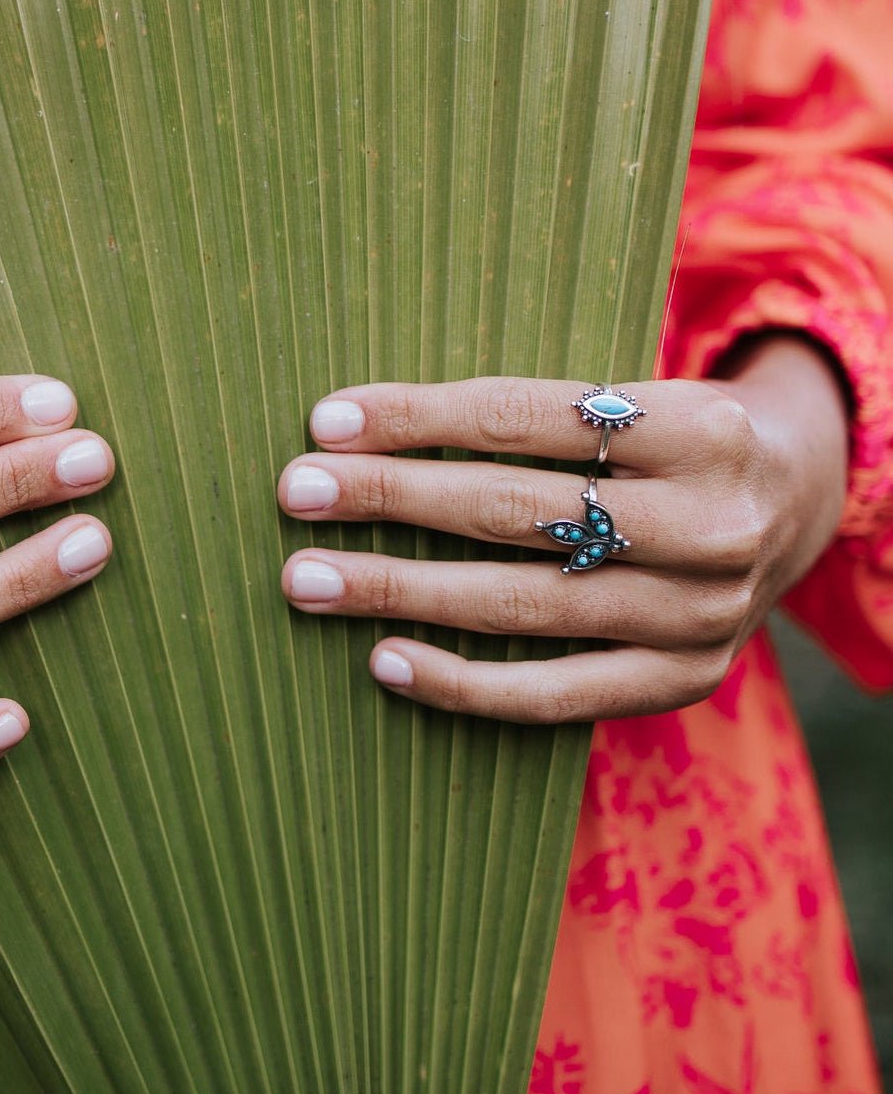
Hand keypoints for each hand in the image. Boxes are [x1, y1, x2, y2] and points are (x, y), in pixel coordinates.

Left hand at [277, 336, 848, 722]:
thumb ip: (528, 417)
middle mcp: (710, 522)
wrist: (797, 503)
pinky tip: (383, 658)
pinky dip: (462, 683)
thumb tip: (359, 431)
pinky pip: (555, 695)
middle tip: (296, 492)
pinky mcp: (683, 680)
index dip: (419, 417)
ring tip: (309, 579)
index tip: (326, 421)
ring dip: (398, 589)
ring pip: (521, 603)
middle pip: (517, 510)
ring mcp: (700, 613)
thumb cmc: (670, 441)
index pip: (528, 417)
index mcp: (698, 426)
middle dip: (391, 497)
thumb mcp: (633, 398)